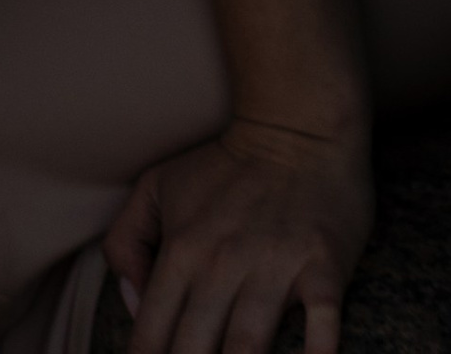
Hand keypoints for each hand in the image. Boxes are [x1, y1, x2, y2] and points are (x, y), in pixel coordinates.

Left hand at [104, 115, 372, 353]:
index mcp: (182, 251)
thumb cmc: (226, 164)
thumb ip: (127, 242)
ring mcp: (275, 269)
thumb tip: (133, 307)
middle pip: (193, 353)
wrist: (300, 120)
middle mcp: (223, 266)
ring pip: (247, 352)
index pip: (150, 337)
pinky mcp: (323, 270)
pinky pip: (322, 331)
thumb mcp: (158, 186)